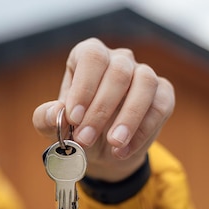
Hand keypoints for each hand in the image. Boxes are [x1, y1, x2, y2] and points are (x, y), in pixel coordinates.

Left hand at [32, 38, 174, 181]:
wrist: (102, 150)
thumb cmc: (75, 129)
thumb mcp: (52, 127)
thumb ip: (46, 118)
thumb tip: (56, 111)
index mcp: (87, 57)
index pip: (91, 57)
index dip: (84, 87)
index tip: (73, 118)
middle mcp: (118, 59)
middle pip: (118, 72)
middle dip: (100, 110)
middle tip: (85, 140)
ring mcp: (143, 73)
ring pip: (144, 84)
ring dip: (128, 118)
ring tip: (112, 144)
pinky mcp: (163, 93)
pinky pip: (160, 106)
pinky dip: (143, 130)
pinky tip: (123, 150)